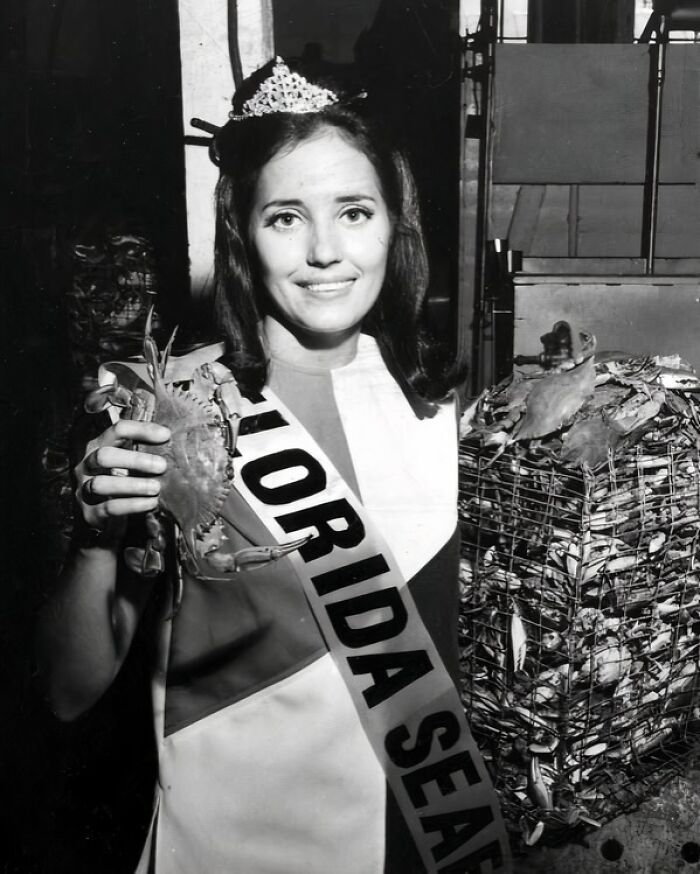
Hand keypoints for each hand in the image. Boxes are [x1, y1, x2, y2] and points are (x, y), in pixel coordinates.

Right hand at [75, 419, 170, 534]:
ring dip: (133, 485)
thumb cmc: (123, 479)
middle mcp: (87, 465)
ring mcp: (85, 489)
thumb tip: (173, 441)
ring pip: (102, 483)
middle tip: (162, 466)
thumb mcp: (130, 461)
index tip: (166, 435)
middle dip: (135, 460)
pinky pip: (109, 507)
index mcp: (99, 445)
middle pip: (104, 456)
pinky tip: (151, 503)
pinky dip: (132, 505)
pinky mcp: (89, 512)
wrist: (104, 514)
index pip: (117, 430)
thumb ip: (144, 449)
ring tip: (156, 488)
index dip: (141, 430)